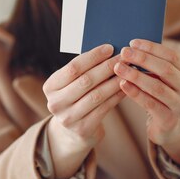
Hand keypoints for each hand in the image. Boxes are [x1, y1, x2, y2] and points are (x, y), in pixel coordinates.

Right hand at [42, 44, 123, 178]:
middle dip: (107, 67)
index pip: (73, 67)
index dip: (93, 56)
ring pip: (97, 95)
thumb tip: (109, 50)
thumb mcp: (72, 84)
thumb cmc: (77, 97)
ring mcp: (68, 118)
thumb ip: (84, 70)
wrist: (73, 131)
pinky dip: (117, 96)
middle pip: (86, 80)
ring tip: (129, 71)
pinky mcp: (83, 129)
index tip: (110, 48)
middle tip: (124, 57)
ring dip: (115, 81)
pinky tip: (126, 87)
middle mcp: (55, 103)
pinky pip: (104, 108)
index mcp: (50, 86)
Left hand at [114, 39, 179, 168]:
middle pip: (166, 70)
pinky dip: (135, 93)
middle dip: (143, 59)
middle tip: (124, 53)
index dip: (152, 48)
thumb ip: (155, 64)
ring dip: (136, 75)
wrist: (170, 126)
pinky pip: (150, 104)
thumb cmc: (163, 93)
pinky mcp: (169, 120)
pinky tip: (122, 84)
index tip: (133, 42)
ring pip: (157, 87)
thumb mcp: (165, 78)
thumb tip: (132, 46)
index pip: (173, 56)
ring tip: (118, 67)